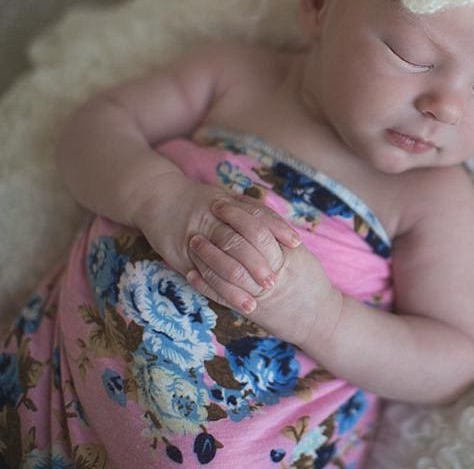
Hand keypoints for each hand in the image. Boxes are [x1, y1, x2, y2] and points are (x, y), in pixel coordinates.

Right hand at [131, 173, 299, 311]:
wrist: (154, 195)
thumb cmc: (197, 199)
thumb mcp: (224, 196)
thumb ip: (249, 208)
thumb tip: (281, 222)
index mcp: (225, 203)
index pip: (256, 215)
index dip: (277, 229)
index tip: (296, 243)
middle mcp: (210, 219)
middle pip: (237, 241)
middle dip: (257, 262)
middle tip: (275, 281)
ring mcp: (194, 237)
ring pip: (218, 262)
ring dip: (239, 282)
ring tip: (258, 298)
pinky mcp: (180, 254)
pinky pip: (201, 275)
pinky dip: (219, 290)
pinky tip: (233, 302)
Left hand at [186, 198, 341, 344]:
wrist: (318, 320)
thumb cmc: (311, 284)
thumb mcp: (301, 256)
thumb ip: (280, 237)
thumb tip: (258, 209)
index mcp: (287, 257)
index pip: (259, 229)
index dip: (238, 214)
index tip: (221, 203)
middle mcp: (272, 274)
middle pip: (240, 247)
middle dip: (219, 230)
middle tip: (203, 217)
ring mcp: (259, 294)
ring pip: (227, 272)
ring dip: (208, 255)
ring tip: (194, 241)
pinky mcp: (249, 310)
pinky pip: (222, 296)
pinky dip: (205, 283)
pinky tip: (191, 273)